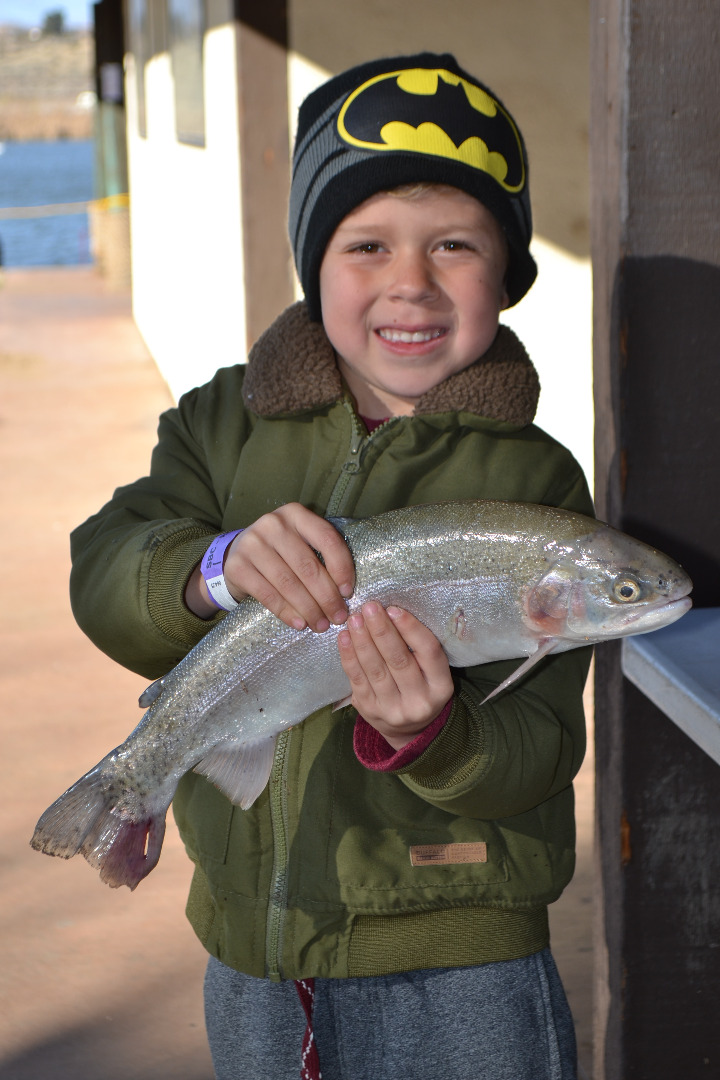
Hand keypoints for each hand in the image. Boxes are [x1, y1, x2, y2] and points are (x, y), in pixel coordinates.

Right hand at [185, 504, 354, 631]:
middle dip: (327, 597)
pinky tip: (299, 623)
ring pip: (289, 583)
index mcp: (295, 514)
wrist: (236, 554)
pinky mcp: (237, 566)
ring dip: (309, 609)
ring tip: (321, 625)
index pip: (327, 539)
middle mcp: (273, 524)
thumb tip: (344, 592)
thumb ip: (320, 554)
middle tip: (338, 617)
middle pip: (308, 566)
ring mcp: (252, 544)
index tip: (347, 592)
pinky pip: (268, 595)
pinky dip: (286, 612)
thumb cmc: (279, 551)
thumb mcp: (299, 541)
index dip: (342, 567)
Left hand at [337, 603, 453, 749]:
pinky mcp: (369, 711)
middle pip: (399, 660)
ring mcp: (393, 709)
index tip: (394, 609)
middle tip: (370, 607)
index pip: (429, 652)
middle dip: (382, 631)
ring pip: (375, 669)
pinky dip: (349, 656)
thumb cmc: (421, 688)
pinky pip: (357, 679)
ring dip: (363, 640)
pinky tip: (345, 637)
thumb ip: (419, 648)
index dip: (411, 629)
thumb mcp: (433, 673)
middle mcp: (419, 701)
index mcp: (441, 687)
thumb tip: (391, 613)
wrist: (409, 730)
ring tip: (355, 619)